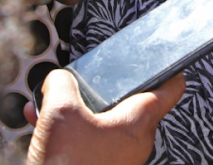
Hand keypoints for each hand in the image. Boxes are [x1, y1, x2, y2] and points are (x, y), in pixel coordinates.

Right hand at [24, 70, 184, 164]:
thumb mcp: (59, 112)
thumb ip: (61, 84)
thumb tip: (59, 79)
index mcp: (138, 121)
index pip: (171, 88)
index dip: (170, 67)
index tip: (166, 57)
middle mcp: (136, 140)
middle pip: (128, 101)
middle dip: (101, 88)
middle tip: (83, 79)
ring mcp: (120, 157)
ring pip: (103, 121)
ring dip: (77, 110)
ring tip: (50, 103)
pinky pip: (90, 140)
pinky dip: (70, 130)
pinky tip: (42, 124)